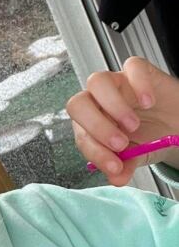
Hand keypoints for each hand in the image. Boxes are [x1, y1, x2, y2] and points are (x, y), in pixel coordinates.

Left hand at [67, 57, 178, 185]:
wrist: (176, 124)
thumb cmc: (150, 137)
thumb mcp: (137, 156)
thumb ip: (124, 166)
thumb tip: (117, 179)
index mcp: (90, 125)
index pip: (81, 136)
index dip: (96, 153)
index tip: (116, 166)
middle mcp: (98, 102)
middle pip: (77, 104)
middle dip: (96, 126)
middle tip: (121, 143)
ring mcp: (116, 84)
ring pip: (97, 82)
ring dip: (113, 106)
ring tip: (134, 125)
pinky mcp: (138, 71)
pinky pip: (131, 66)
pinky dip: (139, 84)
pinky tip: (150, 103)